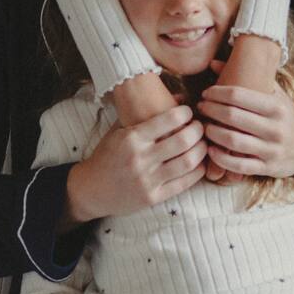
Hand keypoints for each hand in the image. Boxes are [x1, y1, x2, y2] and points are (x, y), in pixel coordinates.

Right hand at [64, 105, 206, 223]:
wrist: (90, 190)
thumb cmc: (107, 156)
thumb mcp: (119, 131)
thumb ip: (144, 114)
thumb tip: (179, 96)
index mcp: (132, 138)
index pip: (169, 119)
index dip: (185, 113)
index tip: (188, 112)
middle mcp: (140, 158)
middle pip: (183, 140)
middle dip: (198, 130)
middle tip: (201, 127)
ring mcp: (147, 180)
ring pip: (188, 162)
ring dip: (201, 150)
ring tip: (202, 144)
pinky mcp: (153, 197)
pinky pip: (184, 183)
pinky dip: (197, 172)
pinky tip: (199, 164)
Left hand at [197, 82, 293, 182]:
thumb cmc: (286, 116)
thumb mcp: (275, 95)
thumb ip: (248, 78)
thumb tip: (214, 62)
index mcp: (276, 107)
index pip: (239, 95)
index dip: (217, 93)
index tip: (206, 93)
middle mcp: (275, 128)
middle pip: (232, 116)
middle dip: (211, 110)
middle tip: (201, 107)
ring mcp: (271, 150)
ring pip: (233, 141)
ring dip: (213, 133)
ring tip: (204, 127)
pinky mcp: (267, 168)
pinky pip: (238, 166)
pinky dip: (221, 158)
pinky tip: (211, 150)